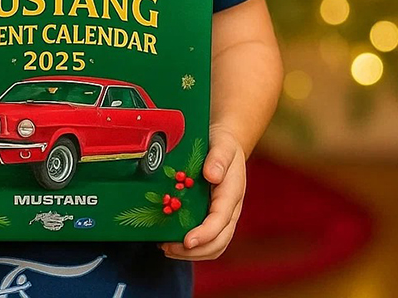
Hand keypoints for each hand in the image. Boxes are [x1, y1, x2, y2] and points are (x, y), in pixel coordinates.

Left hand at [158, 124, 245, 260]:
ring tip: (166, 248)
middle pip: (218, 242)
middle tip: (167, 248)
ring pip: (212, 245)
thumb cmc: (223, 144)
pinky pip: (205, 238)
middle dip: (194, 251)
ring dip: (191, 253)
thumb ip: (218, 158)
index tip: (187, 241)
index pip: (220, 221)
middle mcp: (229, 210)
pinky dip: (189, 246)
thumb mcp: (223, 145)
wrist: (226, 142)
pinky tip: (170, 239)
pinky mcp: (211, 215)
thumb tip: (212, 175)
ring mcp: (221, 215)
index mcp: (232, 194)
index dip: (204, 234)